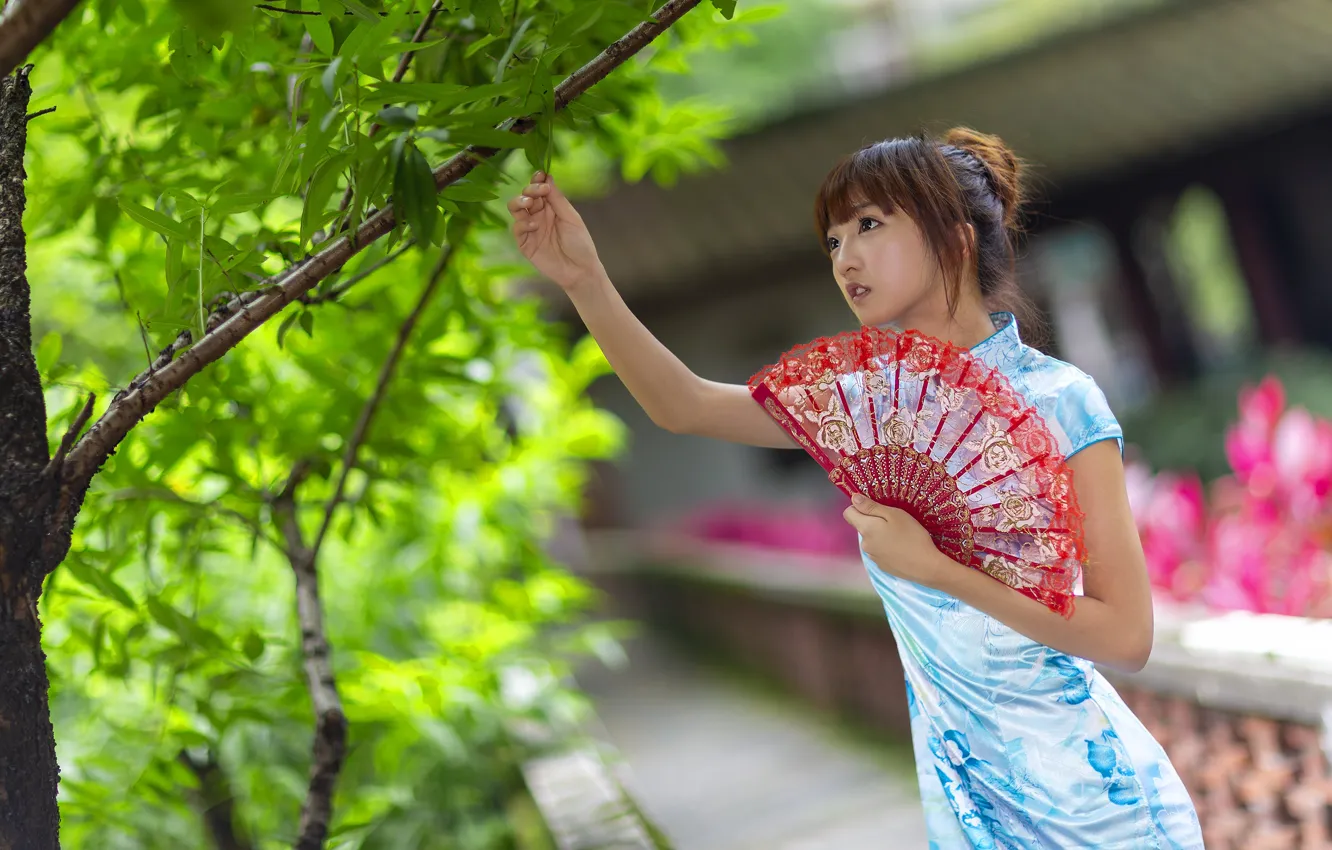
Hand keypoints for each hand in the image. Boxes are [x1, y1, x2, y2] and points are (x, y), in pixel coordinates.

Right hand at [507, 171, 605, 292]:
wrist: (580, 270)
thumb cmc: (580, 244)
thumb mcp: (571, 217)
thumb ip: (557, 199)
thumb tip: (547, 177)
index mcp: (551, 207)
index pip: (539, 189)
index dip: (537, 180)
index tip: (540, 175)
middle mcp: (539, 215)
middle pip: (526, 195)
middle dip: (530, 189)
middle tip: (540, 191)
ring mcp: (531, 229)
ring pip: (515, 208)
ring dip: (520, 202)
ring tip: (530, 203)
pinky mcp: (525, 244)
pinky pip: (517, 228)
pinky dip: (523, 223)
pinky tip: (534, 224)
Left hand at [842, 494, 958, 587]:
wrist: (926, 566)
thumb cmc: (912, 536)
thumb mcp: (894, 514)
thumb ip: (871, 507)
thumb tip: (854, 499)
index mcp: (865, 529)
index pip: (848, 513)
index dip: (859, 506)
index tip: (874, 506)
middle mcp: (864, 544)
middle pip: (862, 526)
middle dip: (873, 521)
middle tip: (894, 520)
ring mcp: (872, 557)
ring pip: (872, 539)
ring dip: (880, 534)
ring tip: (900, 535)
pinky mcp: (882, 565)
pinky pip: (879, 550)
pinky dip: (886, 546)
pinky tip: (901, 548)